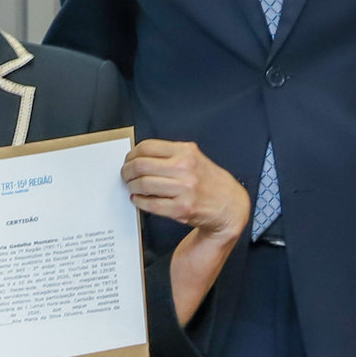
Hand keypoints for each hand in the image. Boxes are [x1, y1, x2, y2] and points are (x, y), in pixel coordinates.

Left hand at [121, 139, 248, 240]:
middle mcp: (185, 168)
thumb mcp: (195, 158)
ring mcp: (183, 190)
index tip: (128, 160)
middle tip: (125, 175)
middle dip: (127, 171)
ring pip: (143, 184)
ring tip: (132, 187)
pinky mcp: (181, 209)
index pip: (147, 147)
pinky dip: (139, 201)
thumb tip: (140, 156)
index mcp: (186, 152)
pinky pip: (150, 204)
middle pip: (141, 165)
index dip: (132, 154)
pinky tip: (139, 199)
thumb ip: (171, 154)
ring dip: (132, 186)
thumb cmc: (210, 182)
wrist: (230, 206)